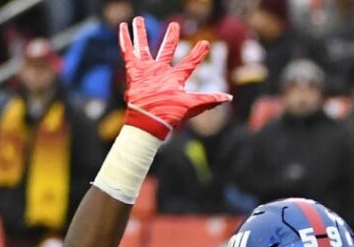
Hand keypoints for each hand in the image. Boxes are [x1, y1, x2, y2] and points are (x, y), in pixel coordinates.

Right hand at [119, 17, 229, 139]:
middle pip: (167, 50)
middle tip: (175, 25)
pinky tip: (123, 27)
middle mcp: (162, 72)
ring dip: (141, 33)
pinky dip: (125, 40)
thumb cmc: (171, 114)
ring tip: (139, 19)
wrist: (150, 119)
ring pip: (144, 47)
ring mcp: (148, 70)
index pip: (190, 63)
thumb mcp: (193, 104)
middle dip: (171, 37)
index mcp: (176, 79)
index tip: (206, 44)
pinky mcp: (135, 71)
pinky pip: (128, 52)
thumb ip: (210, 99)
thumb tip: (229, 97)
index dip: (198, 54)